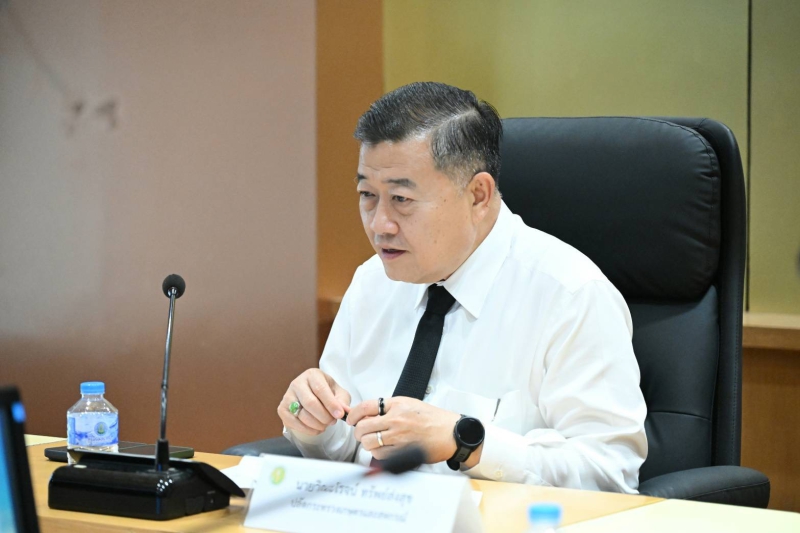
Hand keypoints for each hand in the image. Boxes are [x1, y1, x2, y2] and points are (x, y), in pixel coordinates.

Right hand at [278, 369, 350, 435]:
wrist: (312, 396)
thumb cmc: (327, 393)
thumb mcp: (338, 392)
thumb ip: (342, 401)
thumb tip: (344, 412)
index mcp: (312, 375)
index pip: (320, 389)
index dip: (330, 404)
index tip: (339, 415)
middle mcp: (297, 383)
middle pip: (310, 403)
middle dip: (324, 416)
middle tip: (332, 422)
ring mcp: (287, 396)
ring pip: (301, 414)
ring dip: (317, 424)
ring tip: (325, 425)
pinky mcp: (282, 409)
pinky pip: (293, 423)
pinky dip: (307, 430)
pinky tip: (316, 429)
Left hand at [346, 397, 460, 462]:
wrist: (450, 433)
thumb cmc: (432, 419)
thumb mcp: (409, 404)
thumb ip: (388, 407)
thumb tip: (367, 414)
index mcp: (397, 405)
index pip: (365, 407)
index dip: (353, 414)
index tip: (351, 419)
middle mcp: (396, 420)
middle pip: (363, 427)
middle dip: (358, 431)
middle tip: (361, 432)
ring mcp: (399, 437)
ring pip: (369, 442)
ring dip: (367, 443)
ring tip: (373, 441)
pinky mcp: (402, 452)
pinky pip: (380, 454)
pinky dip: (377, 453)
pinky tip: (383, 449)